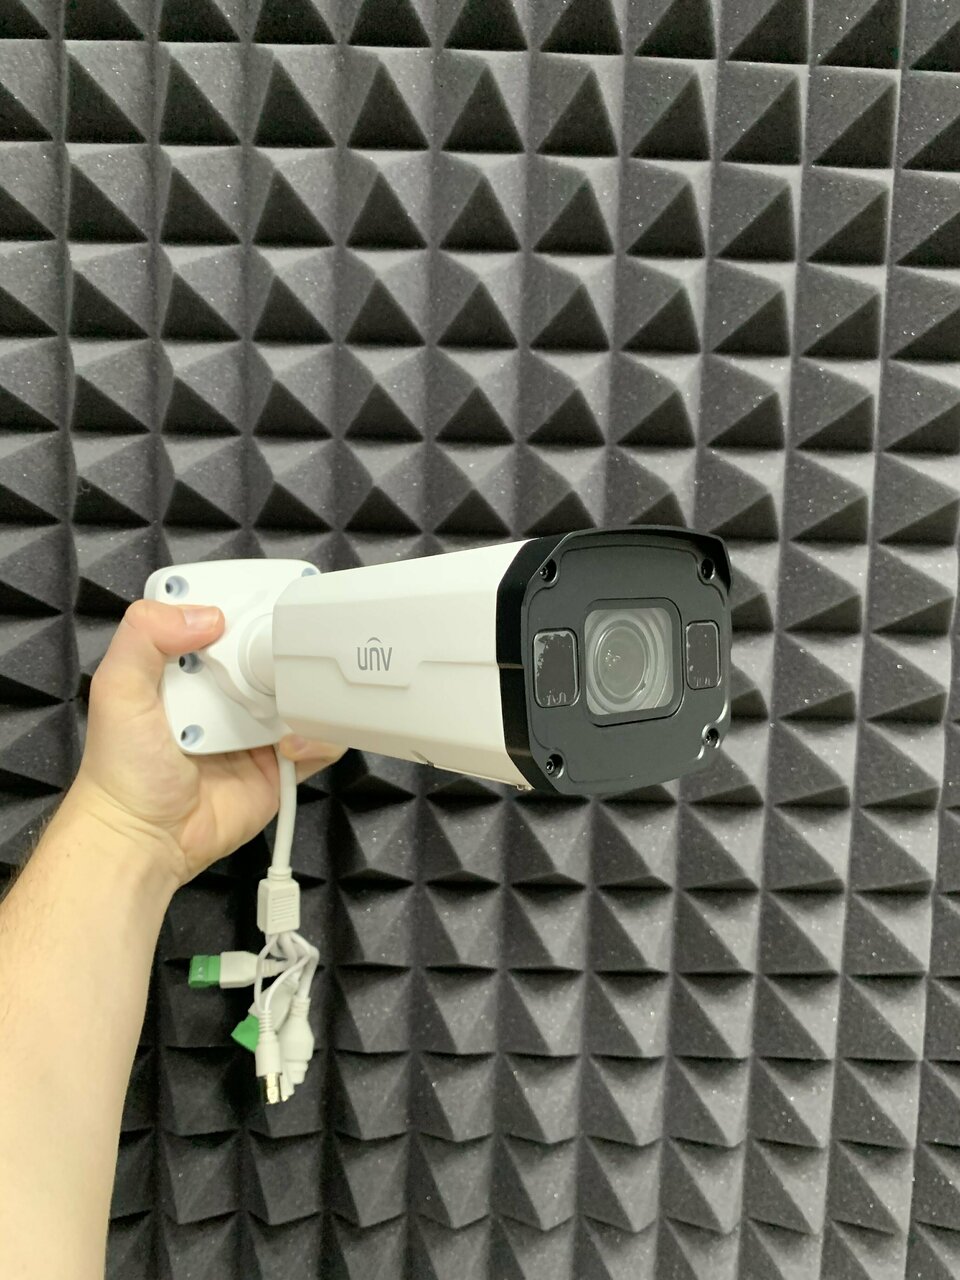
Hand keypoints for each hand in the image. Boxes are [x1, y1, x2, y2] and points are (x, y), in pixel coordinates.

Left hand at [64, 600, 342, 887]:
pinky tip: (292, 745)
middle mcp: (227, 691)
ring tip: (292, 708)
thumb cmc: (123, 770)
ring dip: (310, 695)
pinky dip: (321, 739)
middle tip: (290, 656)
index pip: (228, 618)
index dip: (250, 604)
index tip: (270, 598)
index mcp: (189, 664)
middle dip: (291, 649)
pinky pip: (319, 742)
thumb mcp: (118, 689)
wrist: (145, 839)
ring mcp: (257, 727)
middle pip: (275, 653)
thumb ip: (145, 636)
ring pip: (305, 694)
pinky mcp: (281, 764)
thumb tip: (207, 614)